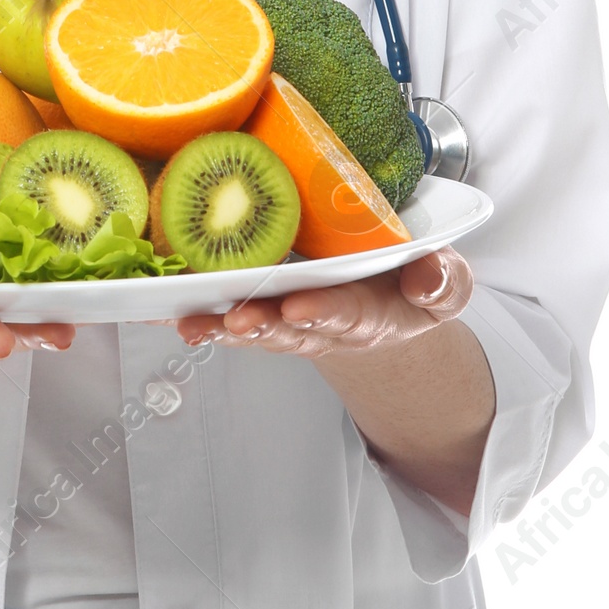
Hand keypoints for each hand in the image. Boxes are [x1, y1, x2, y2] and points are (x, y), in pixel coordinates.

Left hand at [173, 245, 473, 357]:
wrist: (387, 305)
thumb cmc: (411, 286)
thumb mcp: (444, 285)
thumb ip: (443, 282)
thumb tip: (428, 278)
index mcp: (371, 314)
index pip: (347, 314)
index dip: (323, 311)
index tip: (300, 306)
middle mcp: (324, 326)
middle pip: (289, 330)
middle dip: (262, 325)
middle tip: (235, 318)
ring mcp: (290, 324)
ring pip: (252, 329)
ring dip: (220, 327)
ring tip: (190, 323)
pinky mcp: (264, 316)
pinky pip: (227, 318)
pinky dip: (196, 317)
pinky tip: (164, 312)